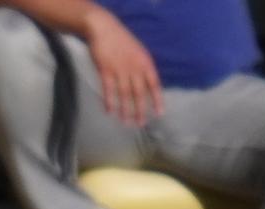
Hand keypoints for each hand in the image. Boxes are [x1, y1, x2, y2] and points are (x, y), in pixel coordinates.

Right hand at [82, 10, 162, 125]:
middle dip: (140, 110)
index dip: (157, 99)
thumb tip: (146, 85)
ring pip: (124, 94)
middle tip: (140, 123)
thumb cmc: (122, 41)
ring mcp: (120, 70)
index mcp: (145, 62)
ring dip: (125, 109)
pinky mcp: (106, 70)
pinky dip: (109, 101)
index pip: (154, 84)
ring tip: (126, 122)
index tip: (159, 113)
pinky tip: (110, 112)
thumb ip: (142, 67)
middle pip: (139, 93)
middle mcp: (134, 68)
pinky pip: (109, 90)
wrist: (105, 29)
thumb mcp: (138, 51)